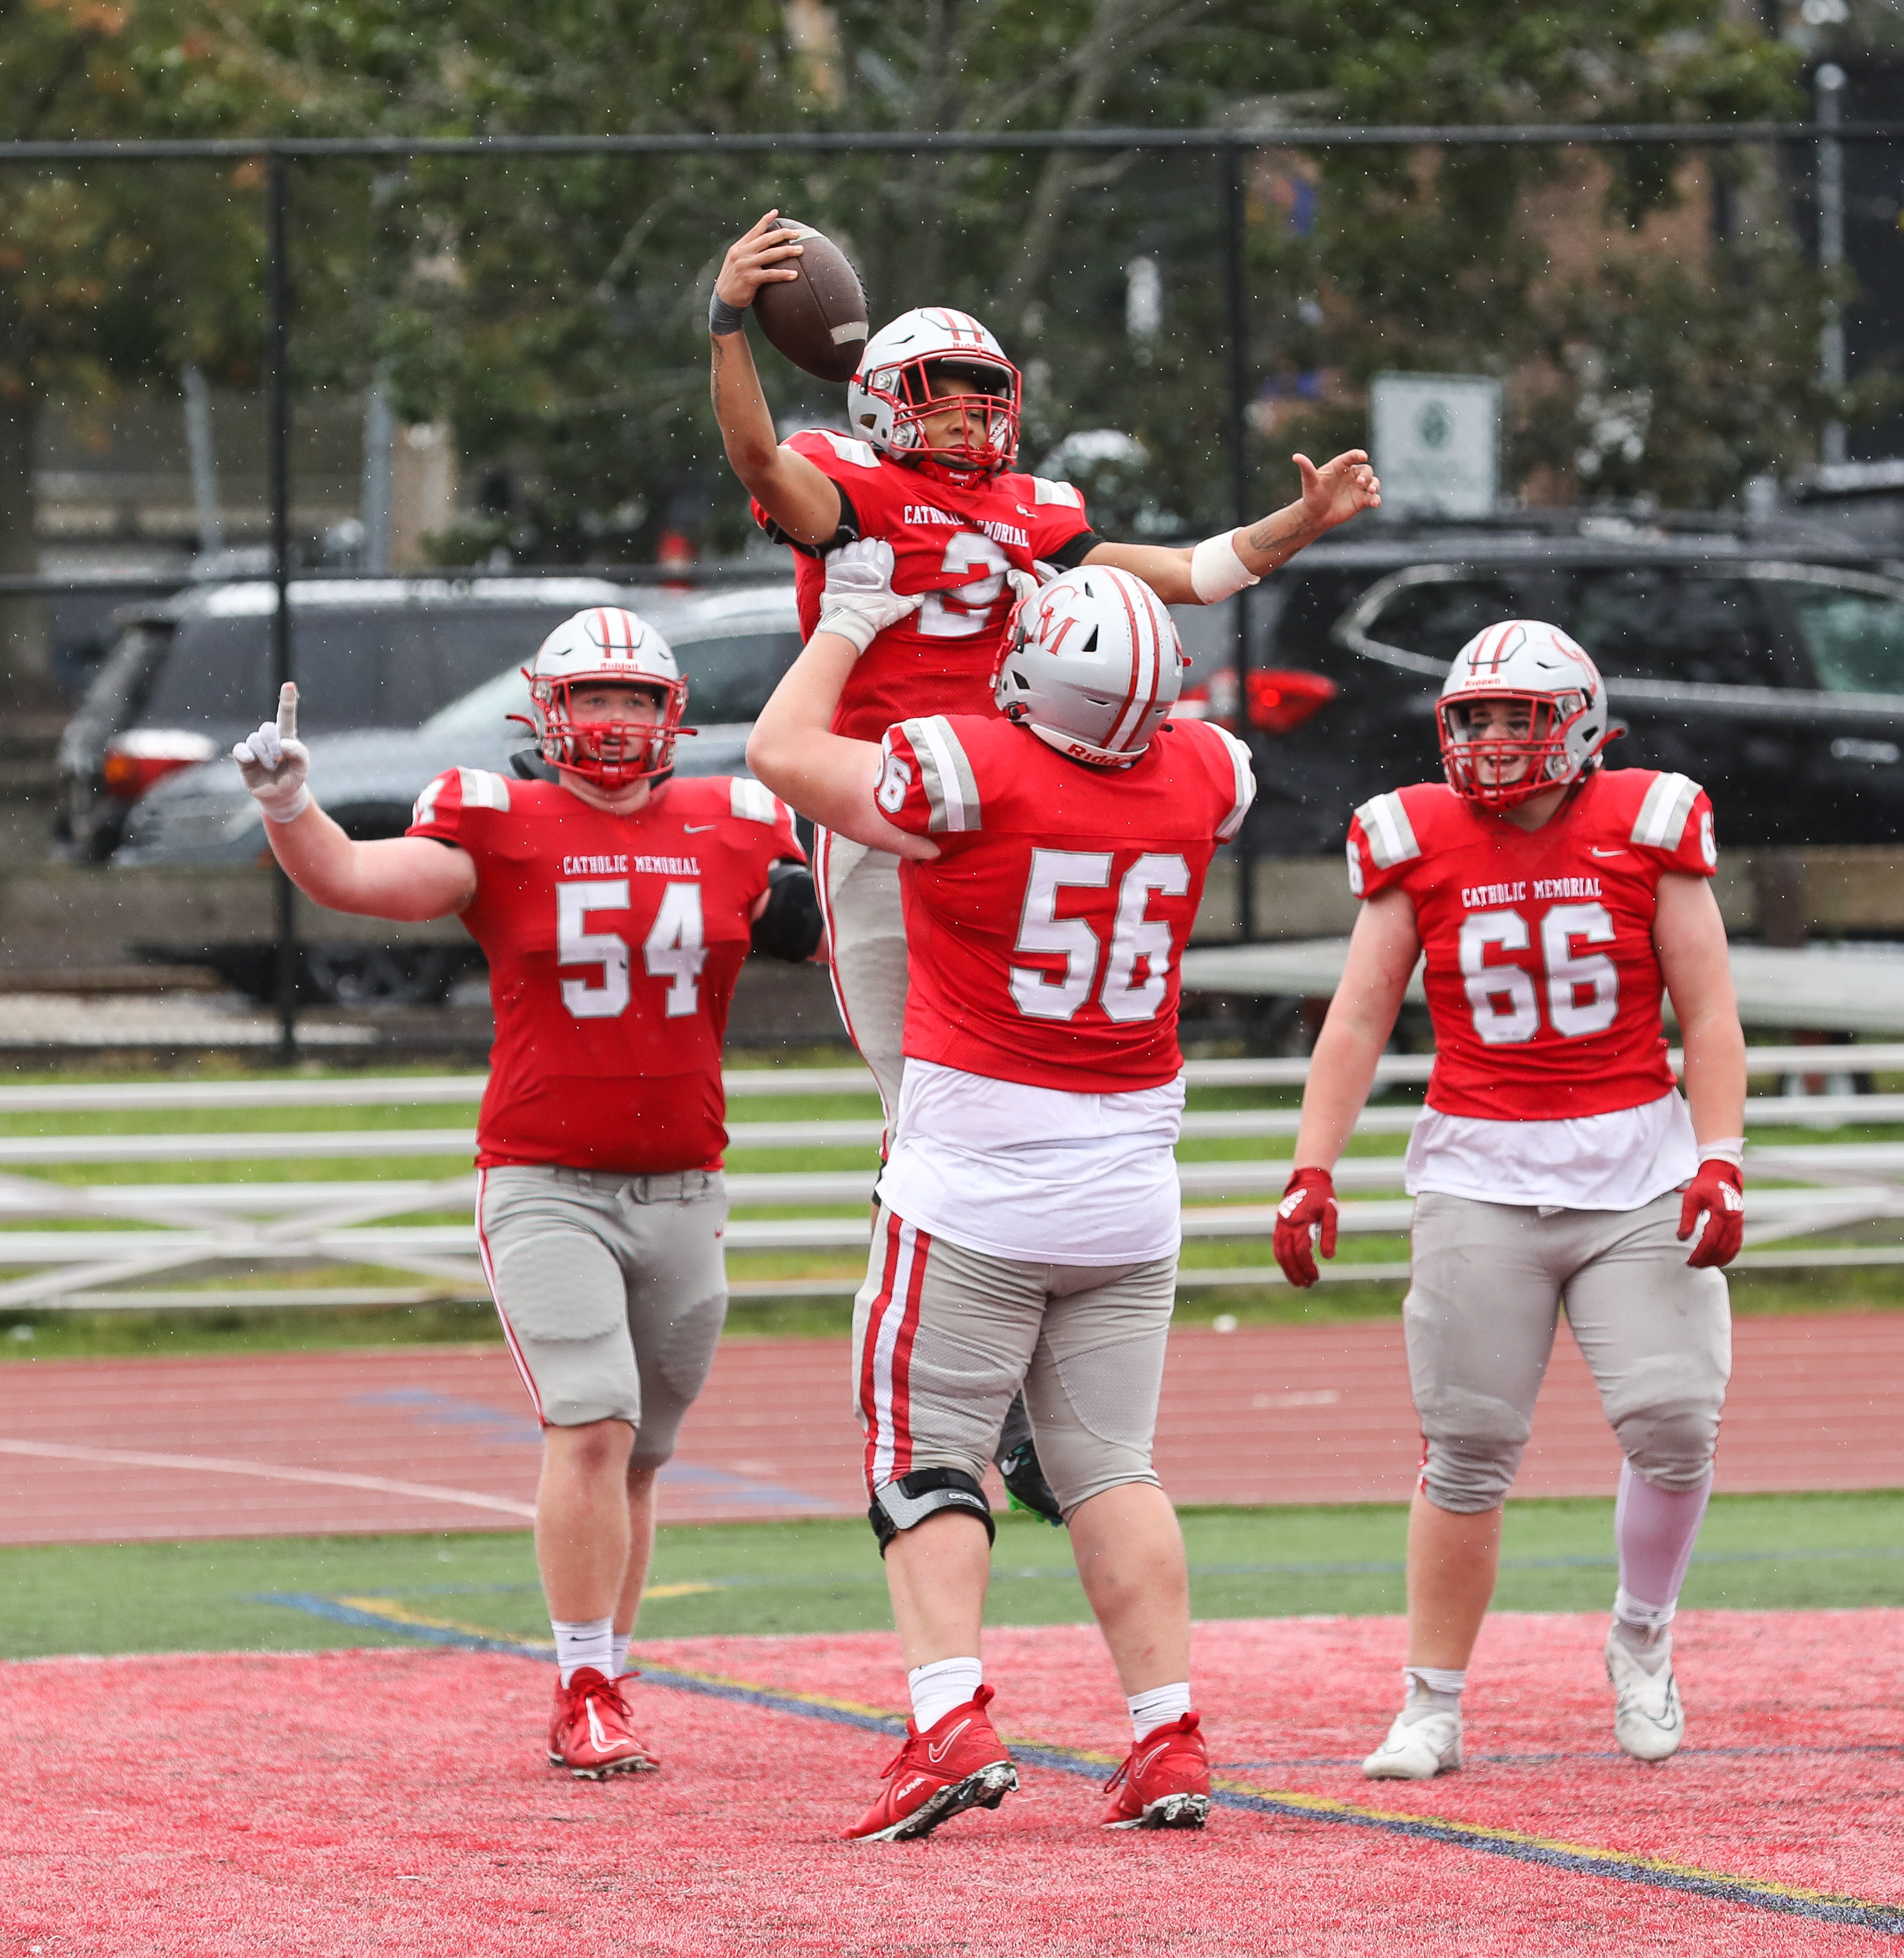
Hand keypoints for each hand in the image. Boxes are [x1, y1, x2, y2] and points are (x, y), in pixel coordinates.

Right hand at [232, 682, 310, 821]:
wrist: (280, 795)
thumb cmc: (293, 777)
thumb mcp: (303, 766)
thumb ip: (299, 753)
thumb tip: (283, 743)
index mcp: (286, 736)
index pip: (286, 715)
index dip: (287, 700)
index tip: (289, 684)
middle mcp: (269, 738)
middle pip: (267, 728)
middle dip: (274, 744)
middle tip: (280, 760)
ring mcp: (255, 746)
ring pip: (255, 740)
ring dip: (265, 756)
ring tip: (271, 767)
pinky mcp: (243, 757)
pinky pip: (240, 749)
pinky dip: (246, 755)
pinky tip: (251, 761)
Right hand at [715, 210, 804, 309]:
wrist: (723, 300)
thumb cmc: (733, 281)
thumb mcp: (736, 262)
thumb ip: (747, 253)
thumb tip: (763, 247)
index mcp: (739, 247)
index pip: (755, 231)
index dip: (766, 220)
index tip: (776, 212)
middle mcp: (742, 253)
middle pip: (766, 239)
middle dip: (783, 234)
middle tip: (797, 233)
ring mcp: (745, 265)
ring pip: (770, 254)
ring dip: (787, 251)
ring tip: (801, 250)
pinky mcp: (750, 279)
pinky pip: (770, 275)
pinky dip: (783, 274)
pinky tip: (794, 275)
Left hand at [817, 538, 922, 653]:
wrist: (849, 622)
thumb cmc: (874, 615)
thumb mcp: (897, 608)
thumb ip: (911, 600)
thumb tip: (921, 596)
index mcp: (880, 568)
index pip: (883, 547)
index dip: (883, 552)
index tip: (883, 559)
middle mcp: (864, 562)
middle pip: (868, 543)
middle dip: (870, 549)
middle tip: (870, 560)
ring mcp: (847, 563)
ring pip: (852, 546)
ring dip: (855, 552)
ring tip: (857, 562)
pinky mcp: (833, 567)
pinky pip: (836, 552)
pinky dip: (839, 556)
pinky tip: (843, 564)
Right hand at [1273, 1167, 1337, 1287]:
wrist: (1307, 1178)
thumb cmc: (1322, 1196)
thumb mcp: (1331, 1213)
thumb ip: (1329, 1235)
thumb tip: (1328, 1257)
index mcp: (1299, 1221)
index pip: (1301, 1251)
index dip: (1307, 1267)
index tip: (1316, 1277)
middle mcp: (1286, 1224)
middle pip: (1287, 1255)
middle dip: (1296, 1272)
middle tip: (1306, 1285)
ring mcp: (1280, 1225)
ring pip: (1279, 1252)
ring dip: (1287, 1269)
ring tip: (1297, 1282)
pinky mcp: (1279, 1225)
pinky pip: (1277, 1246)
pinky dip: (1282, 1259)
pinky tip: (1289, 1268)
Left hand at [1293, 450, 1380, 532]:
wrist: (1315, 516)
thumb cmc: (1312, 496)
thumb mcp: (1310, 481)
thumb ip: (1306, 467)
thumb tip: (1295, 456)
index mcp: (1340, 466)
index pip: (1351, 457)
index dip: (1358, 455)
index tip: (1363, 456)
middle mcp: (1351, 475)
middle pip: (1366, 470)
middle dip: (1367, 475)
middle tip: (1361, 482)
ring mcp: (1358, 488)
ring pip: (1373, 482)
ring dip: (1374, 485)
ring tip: (1371, 490)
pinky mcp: (1362, 501)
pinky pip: (1373, 498)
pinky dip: (1376, 499)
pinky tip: (1375, 503)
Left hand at [1678, 1159, 1743, 1268]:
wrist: (1721, 1174)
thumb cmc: (1703, 1186)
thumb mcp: (1691, 1199)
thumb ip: (1687, 1219)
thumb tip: (1682, 1239)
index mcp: (1722, 1213)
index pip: (1710, 1240)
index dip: (1700, 1254)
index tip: (1689, 1261)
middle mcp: (1734, 1220)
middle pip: (1722, 1248)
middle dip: (1707, 1260)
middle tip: (1693, 1265)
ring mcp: (1739, 1222)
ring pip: (1731, 1248)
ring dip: (1718, 1260)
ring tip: (1703, 1265)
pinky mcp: (1740, 1224)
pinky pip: (1737, 1244)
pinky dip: (1729, 1255)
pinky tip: (1718, 1260)